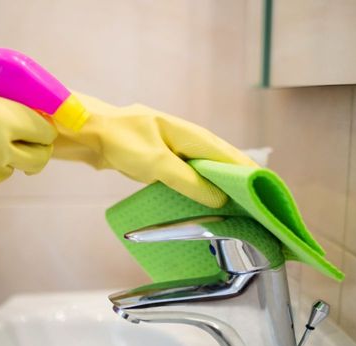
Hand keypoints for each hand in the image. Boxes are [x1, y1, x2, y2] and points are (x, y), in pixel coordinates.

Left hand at [53, 92, 257, 207]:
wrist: (88, 134)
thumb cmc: (120, 142)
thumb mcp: (156, 164)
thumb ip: (187, 180)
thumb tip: (218, 197)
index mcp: (188, 132)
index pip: (226, 154)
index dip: (247, 171)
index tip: (267, 188)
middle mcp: (184, 137)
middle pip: (218, 159)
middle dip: (237, 178)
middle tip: (256, 200)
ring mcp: (171, 146)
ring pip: (202, 166)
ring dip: (218, 182)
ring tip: (236, 202)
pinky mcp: (159, 157)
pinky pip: (186, 172)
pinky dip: (197, 184)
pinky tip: (202, 198)